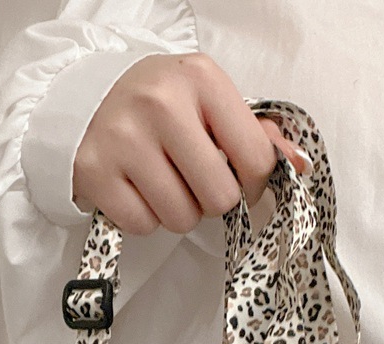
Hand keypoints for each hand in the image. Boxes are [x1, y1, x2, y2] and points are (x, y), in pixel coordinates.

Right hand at [71, 52, 310, 235]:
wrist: (83, 99)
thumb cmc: (159, 105)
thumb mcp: (208, 102)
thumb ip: (255, 133)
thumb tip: (300, 165)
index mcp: (200, 79)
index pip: (255, 158)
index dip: (253, 183)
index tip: (237, 177)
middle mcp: (161, 104)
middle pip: (219, 197)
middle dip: (212, 201)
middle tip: (194, 182)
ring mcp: (123, 139)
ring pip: (180, 217)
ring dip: (178, 212)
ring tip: (163, 183)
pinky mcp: (94, 172)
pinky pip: (143, 225)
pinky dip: (145, 218)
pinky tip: (136, 189)